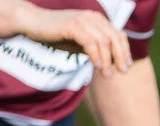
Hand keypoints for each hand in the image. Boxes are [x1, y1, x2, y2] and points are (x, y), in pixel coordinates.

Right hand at [15, 4, 131, 75]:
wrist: (32, 23)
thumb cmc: (56, 34)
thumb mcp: (80, 43)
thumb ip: (95, 49)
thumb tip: (110, 62)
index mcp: (97, 20)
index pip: (118, 35)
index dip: (125, 51)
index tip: (126, 66)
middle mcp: (92, 17)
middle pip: (115, 38)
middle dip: (121, 56)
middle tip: (122, 72)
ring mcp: (83, 19)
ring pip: (104, 41)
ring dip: (108, 60)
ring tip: (107, 74)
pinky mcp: (73, 25)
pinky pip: (90, 42)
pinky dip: (96, 55)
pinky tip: (97, 66)